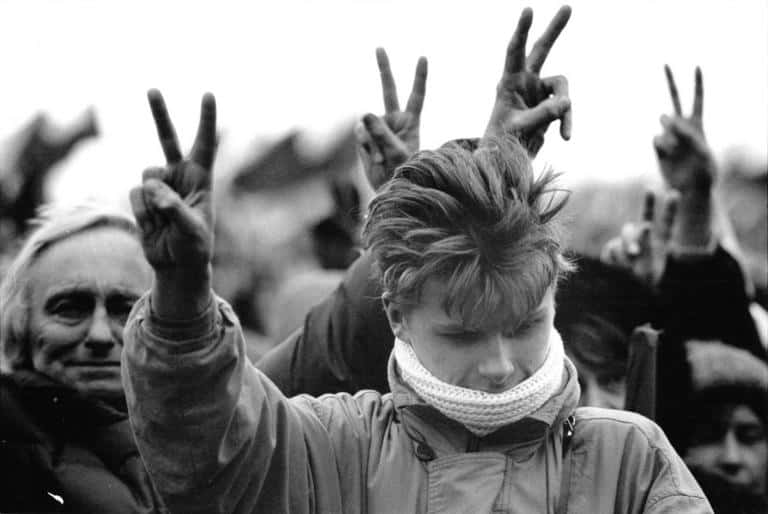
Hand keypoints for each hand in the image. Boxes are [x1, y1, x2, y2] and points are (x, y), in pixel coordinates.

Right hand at [129, 90, 216, 318]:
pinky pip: (135, 195)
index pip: (205, 144)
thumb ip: (173, 208)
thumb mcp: (191, 230)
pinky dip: (142, 211)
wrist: (176, 266)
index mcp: (201, 179)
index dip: (206, 120)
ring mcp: (159, 186)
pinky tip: (153, 225)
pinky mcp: (142, 198)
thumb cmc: (193, 247)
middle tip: (152, 88)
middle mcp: (179, 177)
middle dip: (159, 114)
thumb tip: (153, 189)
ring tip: (164, 220)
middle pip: (167, 139)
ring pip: (146, 175)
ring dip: (152, 198)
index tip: (208, 94)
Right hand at [356, 48, 426, 189]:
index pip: (416, 96)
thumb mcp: (395, 153)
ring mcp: (378, 128)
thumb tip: (364, 112)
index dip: (419, 77)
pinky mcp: (366, 137)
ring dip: (370, 141)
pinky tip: (372, 158)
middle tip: (380, 47)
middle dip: (384, 69)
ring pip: (367, 122)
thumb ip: (381, 133)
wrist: (389, 190)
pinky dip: (364, 146)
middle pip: (389, 90)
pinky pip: (359, 133)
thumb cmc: (401, 172)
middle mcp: (394, 121)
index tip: (423, 57)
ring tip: (380, 159)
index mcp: (410, 122)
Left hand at [484, 6, 571, 156]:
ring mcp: (538, 92)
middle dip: (554, 30)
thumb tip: (566, 103)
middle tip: (567, 6)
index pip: (515, 52)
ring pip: (562, 88)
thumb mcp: (520, 129)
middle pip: (542, 50)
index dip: (522, 31)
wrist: (505, 159)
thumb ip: (542, 115)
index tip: (528, 10)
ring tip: (565, 134)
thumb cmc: (503, 142)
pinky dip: (567, 121)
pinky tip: (566, 137)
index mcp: (509, 83)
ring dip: (566, 110)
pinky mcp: (549, 104)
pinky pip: (565, 107)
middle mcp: (524, 82)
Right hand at [601, 190, 678, 285]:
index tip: (675, 193)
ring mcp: (629, 242)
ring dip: (628, 246)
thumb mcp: (650, 264)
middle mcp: (646, 239)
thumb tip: (632, 234)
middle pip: (646, 217)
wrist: (629, 294)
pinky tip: (618, 265)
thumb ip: (643, 244)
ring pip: (626, 235)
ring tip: (633, 257)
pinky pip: (612, 248)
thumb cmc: (645, 279)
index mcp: (660, 243)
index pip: (667, 223)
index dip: (670, 208)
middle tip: (651, 189)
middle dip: (649, 203)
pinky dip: (614, 257)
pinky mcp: (614, 249)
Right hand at [653, 66, 714, 193]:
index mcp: (698, 125)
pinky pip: (656, 140)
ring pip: (664, 124)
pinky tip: (669, 156)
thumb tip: (665, 119)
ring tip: (677, 149)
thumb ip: (686, 133)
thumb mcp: (702, 152)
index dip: (698, 84)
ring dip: (671, 134)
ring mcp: (669, 136)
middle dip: (671, 81)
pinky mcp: (658, 148)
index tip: (697, 67)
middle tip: (665, 64)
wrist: (690, 189)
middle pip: (675, 99)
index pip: (697, 100)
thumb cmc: (703, 172)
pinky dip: (663, 146)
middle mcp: (682, 127)